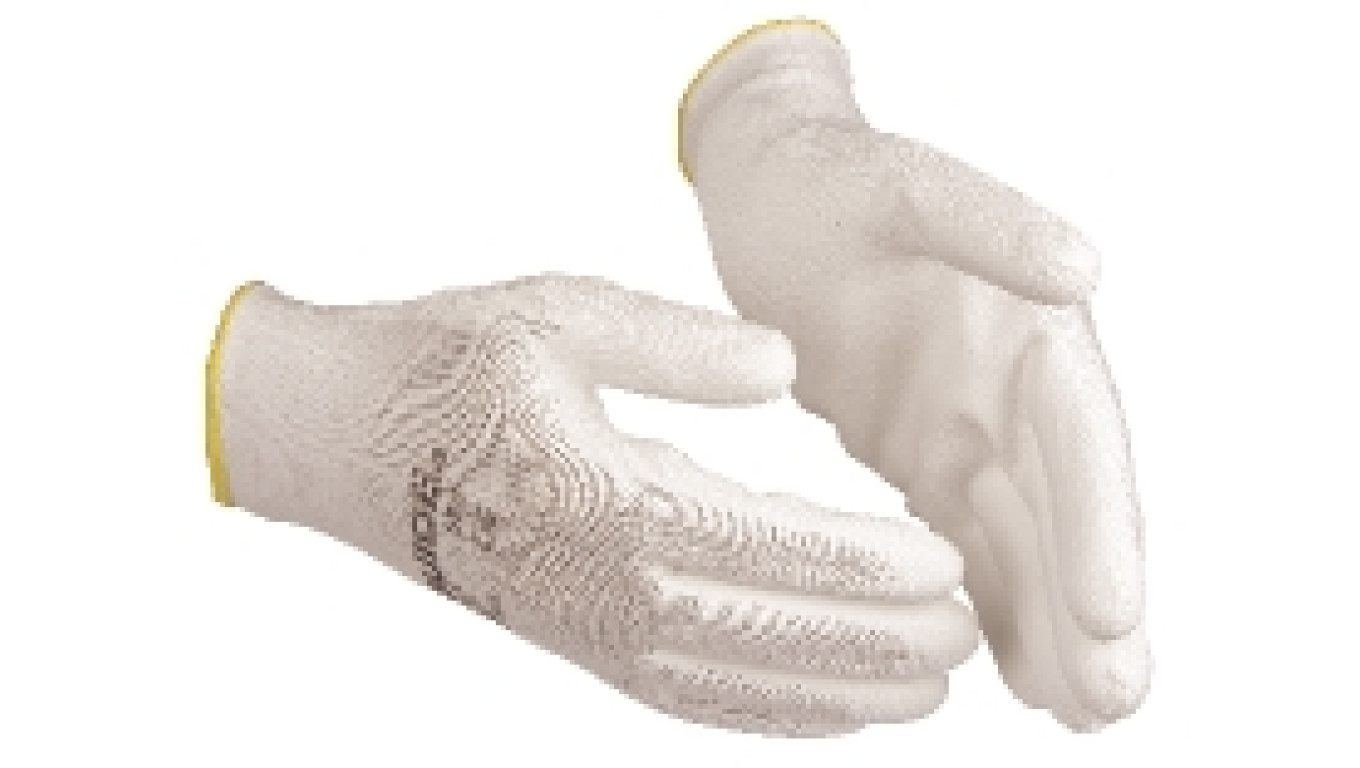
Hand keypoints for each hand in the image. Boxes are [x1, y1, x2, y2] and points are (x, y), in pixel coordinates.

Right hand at [207, 273, 977, 735]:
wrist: (340, 440)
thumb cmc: (450, 363)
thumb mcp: (558, 314)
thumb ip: (676, 344)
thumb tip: (784, 368)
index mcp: (606, 498)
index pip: (766, 549)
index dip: (865, 565)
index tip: (948, 563)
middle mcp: (603, 587)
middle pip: (769, 633)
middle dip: (881, 643)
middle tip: (973, 635)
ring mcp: (590, 631)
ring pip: (741, 683)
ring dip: (844, 694)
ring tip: (934, 689)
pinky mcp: (583, 646)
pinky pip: (691, 698)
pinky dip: (772, 713)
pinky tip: (832, 712)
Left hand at [680, 20, 1148, 729]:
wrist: (774, 190)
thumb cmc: (832, 181)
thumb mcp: (903, 184)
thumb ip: (988, 221)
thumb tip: (1084, 269)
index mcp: (1030, 321)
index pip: (1079, 432)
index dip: (1099, 524)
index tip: (1108, 615)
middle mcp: (1015, 384)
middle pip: (1067, 506)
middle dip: (1092, 606)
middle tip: (1111, 705)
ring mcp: (972, 424)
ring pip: (1024, 539)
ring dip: (1053, 623)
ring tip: (1080, 713)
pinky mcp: (925, 451)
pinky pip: (966, 538)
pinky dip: (992, 601)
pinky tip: (1009, 668)